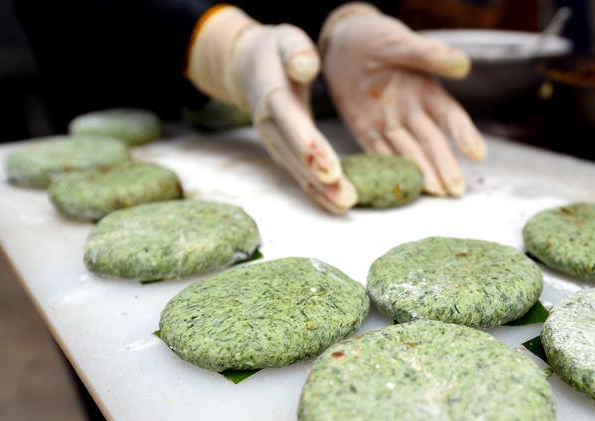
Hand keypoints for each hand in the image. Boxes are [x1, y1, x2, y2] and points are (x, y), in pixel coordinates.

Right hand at [187, 7, 355, 212]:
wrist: (249, 66)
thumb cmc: (277, 51)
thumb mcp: (286, 40)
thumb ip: (296, 51)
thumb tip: (304, 66)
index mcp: (273, 95)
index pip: (292, 123)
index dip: (310, 147)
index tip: (330, 170)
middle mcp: (270, 124)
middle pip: (296, 156)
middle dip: (320, 180)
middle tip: (346, 199)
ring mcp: (274, 141)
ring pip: (297, 171)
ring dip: (320, 192)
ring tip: (344, 206)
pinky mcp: (281, 151)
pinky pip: (298, 174)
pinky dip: (315, 191)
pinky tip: (334, 204)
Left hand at [321, 3, 486, 195]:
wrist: (341, 43)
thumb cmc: (374, 37)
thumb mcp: (400, 41)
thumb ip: (429, 55)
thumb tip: (463, 64)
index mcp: (426, 89)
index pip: (450, 115)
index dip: (464, 134)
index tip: (477, 154)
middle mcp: (412, 111)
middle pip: (432, 142)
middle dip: (444, 166)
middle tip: (455, 190)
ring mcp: (389, 123)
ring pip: (408, 153)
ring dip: (422, 173)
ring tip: (435, 193)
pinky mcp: (366, 131)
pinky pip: (378, 153)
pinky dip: (389, 170)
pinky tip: (401, 186)